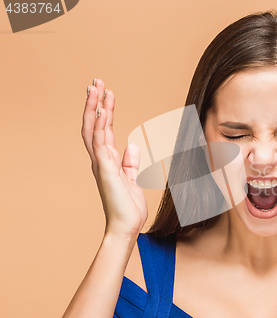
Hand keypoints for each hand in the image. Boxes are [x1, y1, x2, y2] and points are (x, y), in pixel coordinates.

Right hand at [81, 79, 147, 238]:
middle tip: (96, 82)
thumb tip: (132, 144)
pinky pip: (101, 145)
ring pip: (94, 130)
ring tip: (97, 88)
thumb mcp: (132, 179)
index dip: (103, 110)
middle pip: (93, 125)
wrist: (126, 227)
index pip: (102, 130)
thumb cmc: (128, 206)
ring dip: (95, 108)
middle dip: (94, 103)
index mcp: (107, 160)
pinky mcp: (106, 171)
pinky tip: (103, 112)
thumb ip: (130, 162)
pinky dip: (101, 127)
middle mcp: (100, 160)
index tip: (105, 92)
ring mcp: (101, 165)